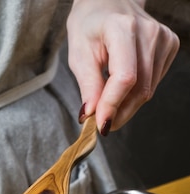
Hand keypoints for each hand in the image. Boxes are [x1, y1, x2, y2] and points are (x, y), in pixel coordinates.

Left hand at [67, 0, 179, 132]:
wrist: (108, 3)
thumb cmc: (89, 27)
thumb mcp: (79, 54)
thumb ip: (88, 85)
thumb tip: (91, 115)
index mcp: (122, 28)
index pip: (125, 78)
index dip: (113, 106)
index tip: (100, 126)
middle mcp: (148, 32)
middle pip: (139, 89)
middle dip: (119, 113)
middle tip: (101, 124)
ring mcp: (163, 38)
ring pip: (147, 91)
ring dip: (126, 107)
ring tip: (108, 105)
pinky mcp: (170, 45)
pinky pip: (153, 83)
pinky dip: (135, 94)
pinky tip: (122, 87)